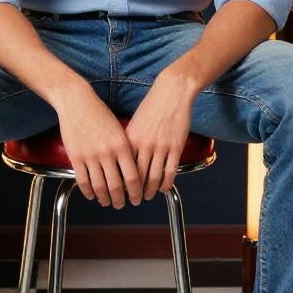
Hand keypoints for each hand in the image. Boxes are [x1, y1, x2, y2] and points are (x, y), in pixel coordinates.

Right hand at [54, 82, 141, 207]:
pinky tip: (91, 195)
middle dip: (120, 199)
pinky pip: (83, 181)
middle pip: (116, 186)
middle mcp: (107, 152)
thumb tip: (131, 172)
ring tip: (107, 202)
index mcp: (122, 145)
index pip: (133, 177)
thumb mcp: (118, 130)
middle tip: (122, 205)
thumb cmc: (100, 114)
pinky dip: (88, 191)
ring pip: (99, 186)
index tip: (136, 199)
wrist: (77, 102)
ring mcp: (90, 156)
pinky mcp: (76, 156)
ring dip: (104, 198)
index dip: (135, 192)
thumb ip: (125, 150)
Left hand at [124, 71, 194, 200]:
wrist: (171, 92)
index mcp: (130, 139)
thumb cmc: (151, 106)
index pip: (121, 167)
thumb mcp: (134, 123)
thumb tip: (122, 159)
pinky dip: (165, 183)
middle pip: (136, 176)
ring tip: (146, 197)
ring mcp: (161, 147)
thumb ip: (129, 141)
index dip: (119, 183)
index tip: (117, 191)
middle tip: (130, 200)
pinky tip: (162, 188)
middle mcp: (144, 144)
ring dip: (149, 191)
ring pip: (153, 177)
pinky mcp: (175, 147)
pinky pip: (169, 171)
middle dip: (133, 192)